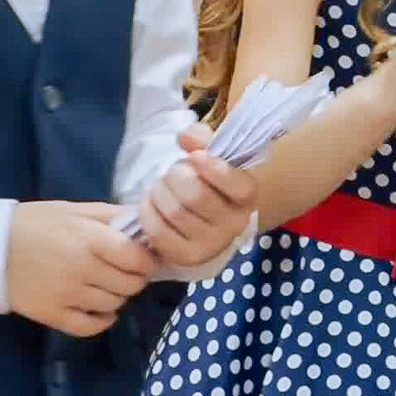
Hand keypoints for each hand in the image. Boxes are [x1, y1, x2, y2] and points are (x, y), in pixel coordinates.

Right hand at [5, 201, 155, 335]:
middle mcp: (82, 268)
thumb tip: (146, 221)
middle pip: (130, 284)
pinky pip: (90, 327)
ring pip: (114, 305)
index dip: (146, 260)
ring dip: (118, 296)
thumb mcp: (75, 210)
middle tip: (125, 272)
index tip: (142, 258)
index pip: (137, 258)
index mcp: (89, 238)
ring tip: (107, 285)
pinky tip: (101, 310)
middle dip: (134, 278)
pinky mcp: (52, 315)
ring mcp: (67, 295)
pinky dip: (102, 321)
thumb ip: (112, 215)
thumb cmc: (36, 224)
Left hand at [138, 122, 258, 268]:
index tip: (194, 156)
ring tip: (160, 186)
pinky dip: (148, 211)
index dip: (213, 168)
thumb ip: (202, 139)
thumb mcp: (211, 156)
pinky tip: (150, 202)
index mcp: (247, 198)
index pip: (237, 185)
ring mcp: (211, 245)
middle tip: (172, 171)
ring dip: (159, 192)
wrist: (204, 221)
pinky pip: (158, 231)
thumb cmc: (208, 183)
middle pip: (196, 195)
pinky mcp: (185, 257)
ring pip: (174, 212)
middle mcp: (235, 224)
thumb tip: (186, 138)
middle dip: (175, 176)